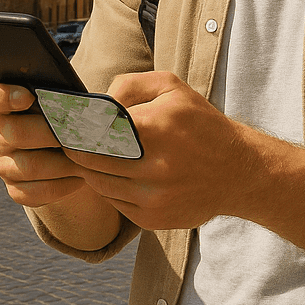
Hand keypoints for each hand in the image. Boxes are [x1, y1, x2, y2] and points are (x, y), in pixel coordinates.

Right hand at [0, 81, 89, 208]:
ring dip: (62, 162)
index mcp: (5, 105)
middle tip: (76, 131)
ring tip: (87, 158)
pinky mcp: (15, 189)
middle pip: (11, 132)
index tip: (28, 96)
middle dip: (48, 131)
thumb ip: (68, 94)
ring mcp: (4, 163)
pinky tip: (80, 178)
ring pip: (26, 165)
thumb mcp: (69, 101)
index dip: (0, 95)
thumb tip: (91, 97)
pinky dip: (61, 186)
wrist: (78, 153)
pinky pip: (32, 193)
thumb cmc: (74, 117)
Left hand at [62, 71, 271, 230]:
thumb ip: (128, 85)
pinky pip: (113, 202)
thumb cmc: (201, 124)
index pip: (93, 130)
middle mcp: (153, 166)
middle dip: (75, 148)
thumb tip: (95, 103)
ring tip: (95, 154)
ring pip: (97, 182)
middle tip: (70, 139)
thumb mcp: (171, 88)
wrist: (239, 172)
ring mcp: (152, 197)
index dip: (74, 127)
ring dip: (90, 168)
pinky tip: (120, 174)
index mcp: (155, 128)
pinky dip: (109, 187)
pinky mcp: (152, 219)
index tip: (65, 122)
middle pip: (88, 159)